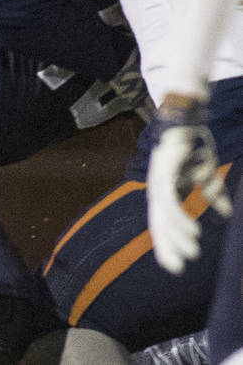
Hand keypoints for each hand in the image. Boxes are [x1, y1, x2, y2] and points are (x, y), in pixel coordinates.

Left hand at [146, 100, 230, 274]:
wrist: (188, 114)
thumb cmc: (194, 142)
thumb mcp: (206, 172)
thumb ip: (213, 192)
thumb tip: (225, 213)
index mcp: (167, 189)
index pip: (163, 221)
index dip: (168, 241)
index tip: (176, 264)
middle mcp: (158, 186)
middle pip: (158, 223)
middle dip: (166, 246)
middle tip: (176, 268)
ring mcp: (158, 179)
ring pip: (163, 215)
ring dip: (176, 236)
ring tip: (191, 252)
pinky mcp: (163, 171)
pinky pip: (169, 200)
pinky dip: (178, 218)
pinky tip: (192, 232)